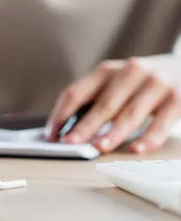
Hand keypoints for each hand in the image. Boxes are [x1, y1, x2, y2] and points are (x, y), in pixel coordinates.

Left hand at [45, 56, 180, 153]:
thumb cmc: (142, 83)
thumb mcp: (117, 83)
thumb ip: (97, 100)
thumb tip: (67, 130)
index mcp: (107, 70)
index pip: (77, 92)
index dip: (61, 114)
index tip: (51, 135)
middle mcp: (131, 72)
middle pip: (103, 103)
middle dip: (85, 125)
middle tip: (70, 143)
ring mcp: (155, 83)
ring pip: (130, 112)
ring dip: (113, 132)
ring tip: (99, 147)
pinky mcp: (177, 97)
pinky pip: (161, 121)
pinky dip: (148, 137)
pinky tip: (137, 149)